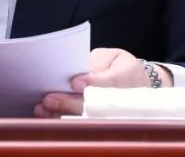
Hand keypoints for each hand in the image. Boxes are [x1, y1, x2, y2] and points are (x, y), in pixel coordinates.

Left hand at [33, 47, 170, 117]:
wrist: (141, 86)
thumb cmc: (123, 68)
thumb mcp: (116, 58)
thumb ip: (98, 63)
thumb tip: (78, 72)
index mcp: (125, 79)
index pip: (108, 82)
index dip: (91, 83)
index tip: (74, 82)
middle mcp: (119, 101)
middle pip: (93, 105)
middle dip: (69, 103)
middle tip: (49, 99)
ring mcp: (109, 115)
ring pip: (85, 119)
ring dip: (62, 115)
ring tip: (43, 109)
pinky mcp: (99, 122)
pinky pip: (81, 125)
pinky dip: (62, 122)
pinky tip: (47, 117)